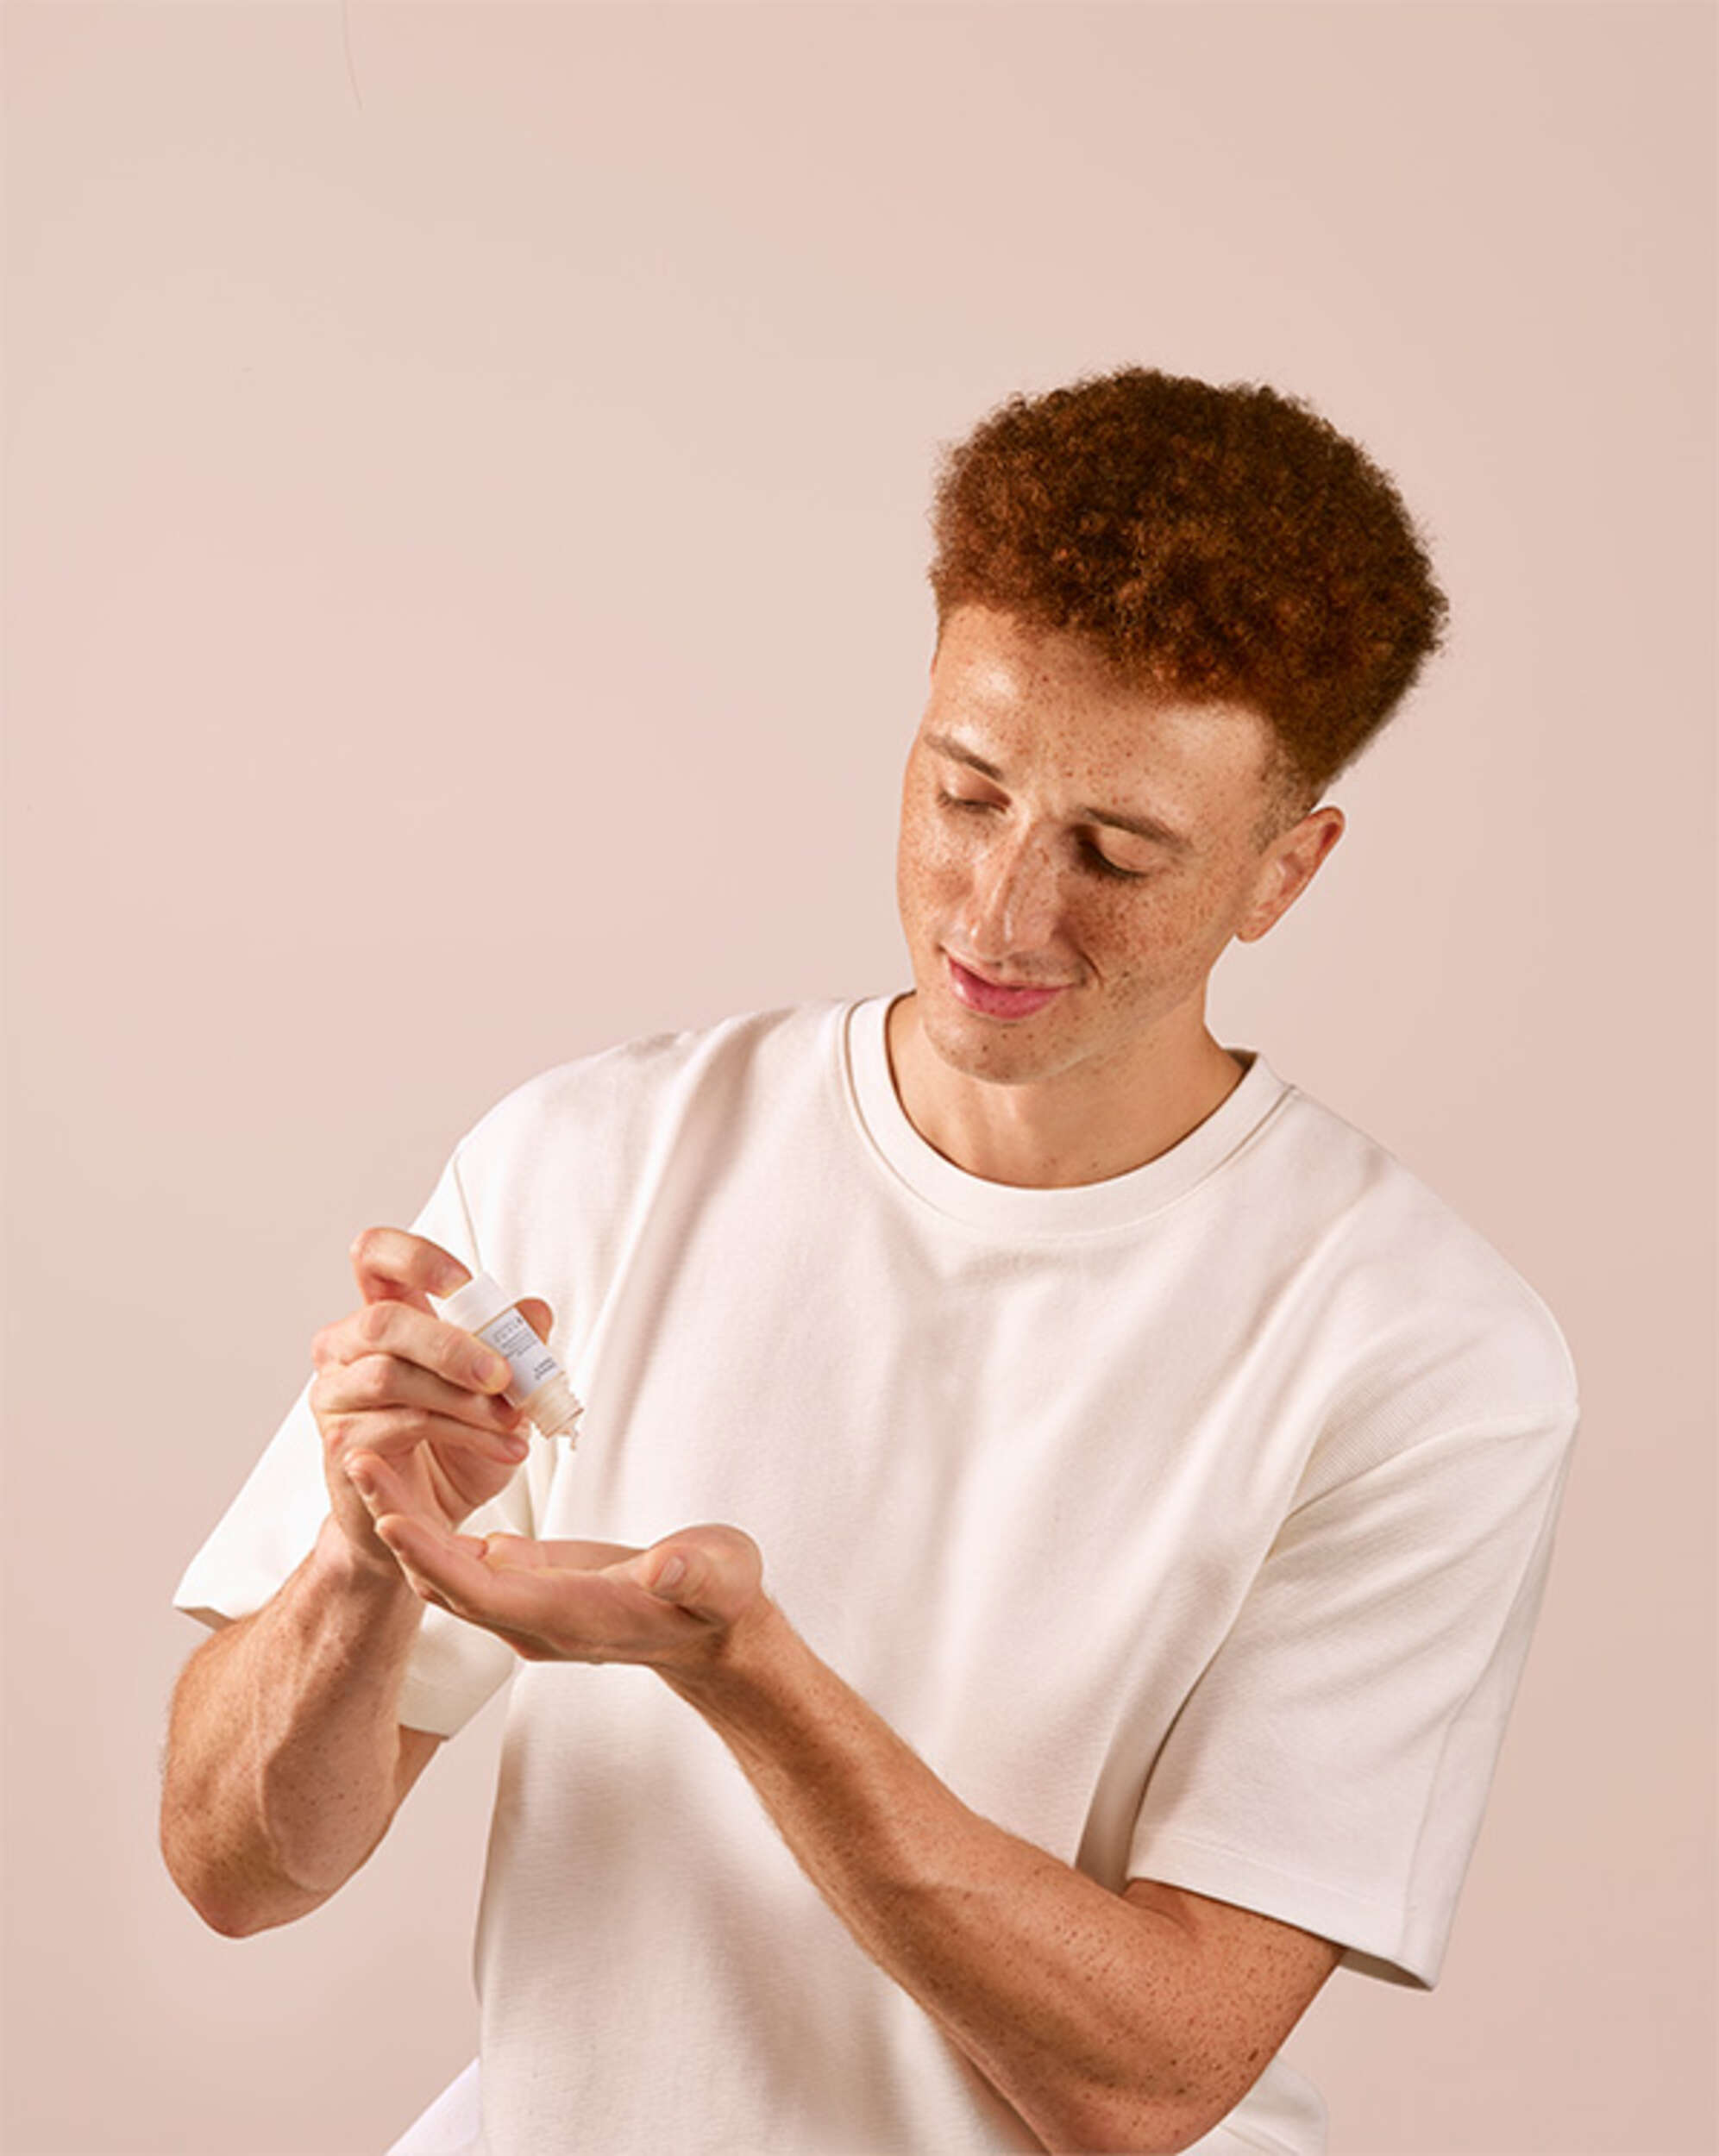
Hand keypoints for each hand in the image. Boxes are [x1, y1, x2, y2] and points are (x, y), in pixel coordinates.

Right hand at [310, 1226, 552, 1578]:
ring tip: (513, 1418)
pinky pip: (402, 1425)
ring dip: (464, 1398)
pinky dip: (466, 1433)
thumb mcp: (497, 1391)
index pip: (374, 1256)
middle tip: (502, 1373)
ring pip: (391, 1377)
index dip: (414, 1258)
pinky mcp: (342, 1443)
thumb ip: (512, 1346)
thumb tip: (536, 1312)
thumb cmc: (452, 1446)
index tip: (464, 1283)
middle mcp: (346, 1349)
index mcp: (382, 1317)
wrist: (424, 1523)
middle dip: (450, 1344)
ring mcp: (336, 1396)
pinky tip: (504, 1445)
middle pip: (382, 1321)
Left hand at [349, 1452, 765, 1672]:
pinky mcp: (526, 1580)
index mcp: (569, 1615)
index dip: (432, 1554)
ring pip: (443, 1566)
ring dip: (403, 1515)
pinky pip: (461, 1557)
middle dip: (396, 1520)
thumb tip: (663, 1568)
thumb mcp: (717, 1579)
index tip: (387, 1514)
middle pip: (442, 1576)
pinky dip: (429, 1519)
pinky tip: (409, 1475)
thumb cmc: (716, 1598)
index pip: (481, 1591)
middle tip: (353, 1458)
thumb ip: (689, 1574)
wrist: (714, 1630)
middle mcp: (531, 1618)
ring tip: (366, 1455)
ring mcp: (523, 1602)